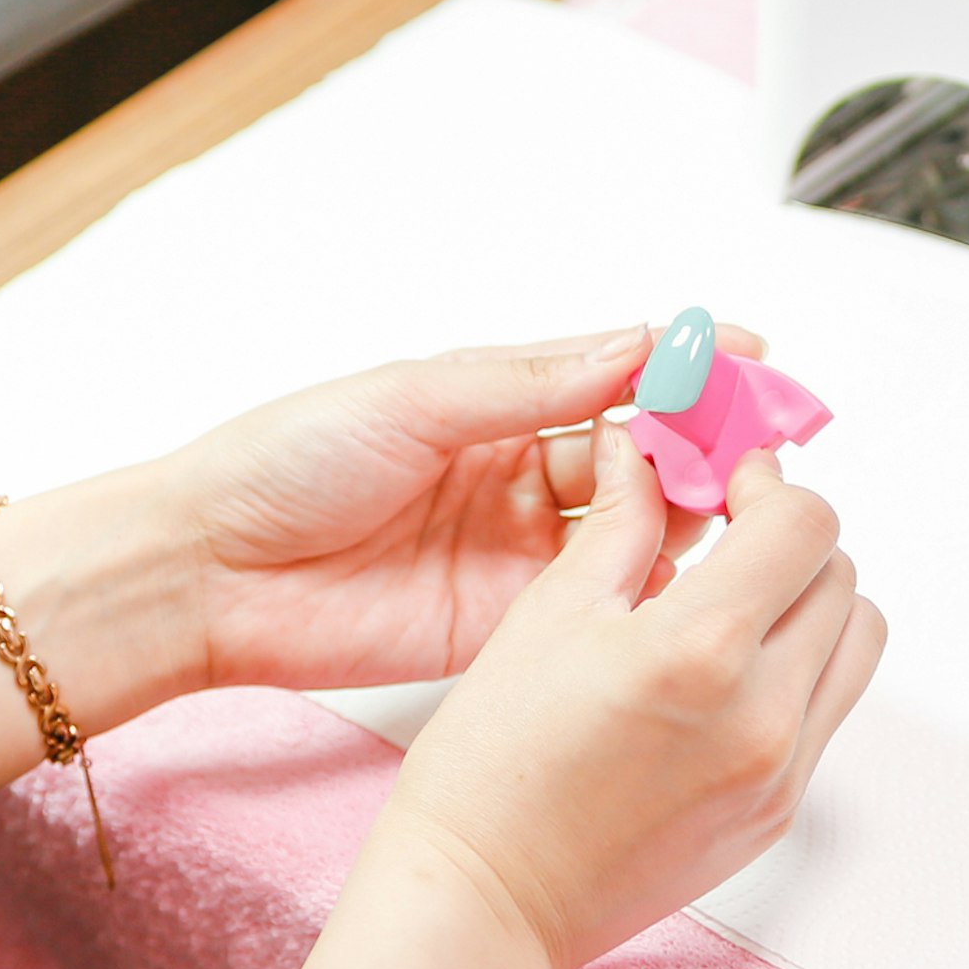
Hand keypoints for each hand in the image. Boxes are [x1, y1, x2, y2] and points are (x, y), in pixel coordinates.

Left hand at [163, 325, 744, 694]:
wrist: (208, 573)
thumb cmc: (286, 463)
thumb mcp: (414, 401)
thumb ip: (532, 382)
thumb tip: (639, 344)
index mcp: (496, 402)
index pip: (617, 376)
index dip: (687, 369)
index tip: (752, 360)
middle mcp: (519, 472)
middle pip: (641, 454)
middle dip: (703, 444)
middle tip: (760, 444)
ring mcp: (517, 551)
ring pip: (634, 528)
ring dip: (686, 513)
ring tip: (731, 504)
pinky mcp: (507, 625)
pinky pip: (595, 605)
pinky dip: (646, 591)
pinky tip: (684, 578)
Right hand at [293, 429, 885, 968]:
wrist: (486, 900)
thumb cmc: (492, 761)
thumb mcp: (547, 616)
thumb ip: (623, 524)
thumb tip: (650, 448)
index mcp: (701, 650)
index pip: (804, 526)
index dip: (768, 486)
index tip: (727, 484)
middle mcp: (762, 713)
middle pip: (840, 578)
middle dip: (787, 541)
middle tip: (726, 536)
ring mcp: (779, 773)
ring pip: (853, 644)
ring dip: (809, 605)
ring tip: (731, 606)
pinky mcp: (777, 815)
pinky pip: (825, 712)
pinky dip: (794, 671)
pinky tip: (717, 675)